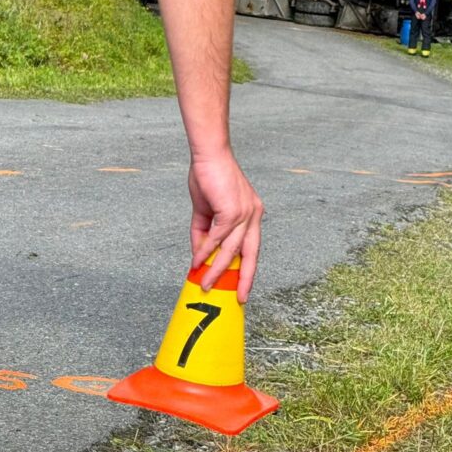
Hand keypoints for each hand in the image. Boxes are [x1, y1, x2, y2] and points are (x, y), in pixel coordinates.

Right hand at [188, 152, 263, 303]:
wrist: (209, 153)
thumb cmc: (208, 176)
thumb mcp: (206, 210)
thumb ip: (204, 233)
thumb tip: (198, 256)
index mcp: (252, 214)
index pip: (252, 246)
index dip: (247, 266)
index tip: (241, 284)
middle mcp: (254, 215)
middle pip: (252, 254)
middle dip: (246, 278)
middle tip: (240, 298)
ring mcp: (245, 213)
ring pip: (232, 250)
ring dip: (217, 270)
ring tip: (205, 284)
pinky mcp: (233, 211)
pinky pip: (218, 238)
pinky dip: (206, 251)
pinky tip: (197, 261)